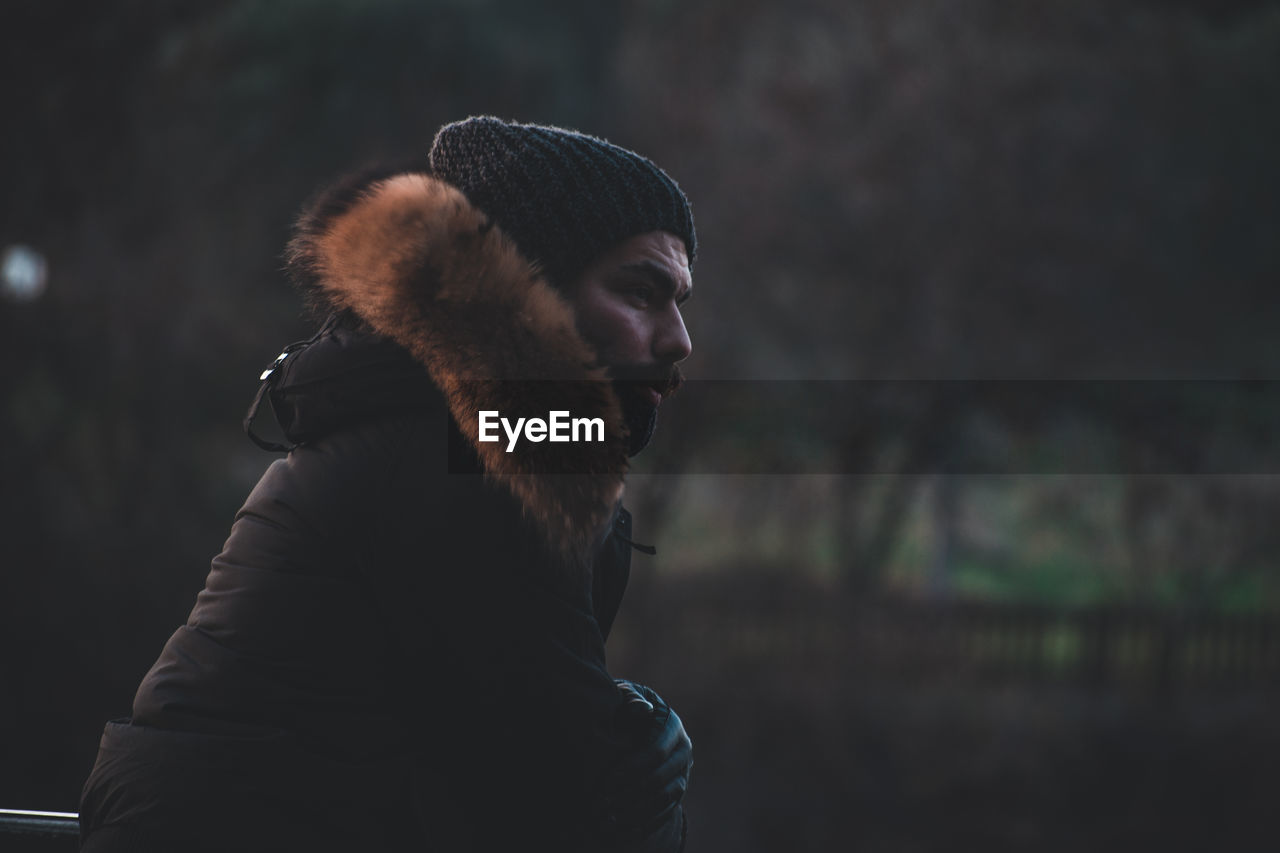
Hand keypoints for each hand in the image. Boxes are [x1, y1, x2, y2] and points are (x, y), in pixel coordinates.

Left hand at [597, 680, 692, 840]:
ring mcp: (683, 770)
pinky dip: (648, 820)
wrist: (635, 721)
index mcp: (672, 726)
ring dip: (639, 809)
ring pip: (666, 796)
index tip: (609, 779)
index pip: (656, 752)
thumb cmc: (625, 706)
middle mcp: (683, 750)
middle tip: (606, 802)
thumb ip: (631, 699)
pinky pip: (667, 809)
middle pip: (661, 778)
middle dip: (632, 792)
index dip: (632, 767)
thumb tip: (643, 710)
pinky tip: (626, 826)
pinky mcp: (677, 787)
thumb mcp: (625, 696)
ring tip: (613, 816)